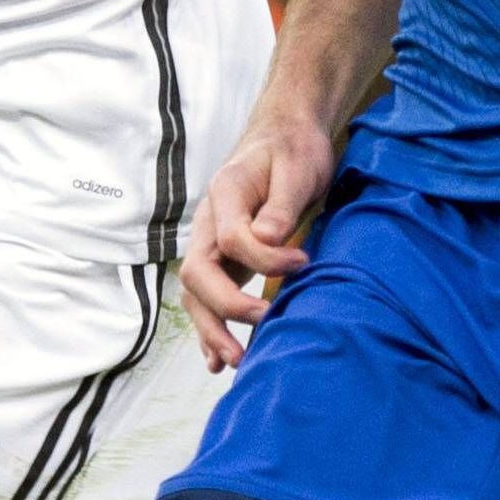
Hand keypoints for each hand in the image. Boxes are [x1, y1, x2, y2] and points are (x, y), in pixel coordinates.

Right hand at [182, 104, 338, 370]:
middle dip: (226, 306)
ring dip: (213, 329)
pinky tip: (218, 361)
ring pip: (196, 294)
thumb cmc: (292, 150)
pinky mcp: (223, 261)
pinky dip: (210, 329)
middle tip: (265, 323)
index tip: (303, 263)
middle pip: (198, 274)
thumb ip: (281, 204)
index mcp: (225, 194)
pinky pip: (206, 299)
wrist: (283, 138)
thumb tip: (267, 238)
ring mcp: (212, 245)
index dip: (265, 258)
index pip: (232, 238)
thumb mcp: (296, 168)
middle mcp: (209, 223)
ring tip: (238, 361)